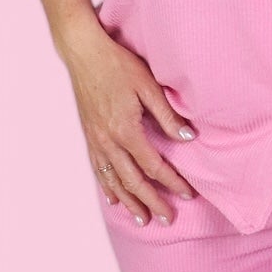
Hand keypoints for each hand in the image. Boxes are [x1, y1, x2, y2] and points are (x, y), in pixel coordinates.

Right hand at [55, 14, 198, 226]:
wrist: (82, 52)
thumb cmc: (118, 64)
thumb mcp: (148, 84)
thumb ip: (167, 113)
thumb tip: (188, 137)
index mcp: (126, 129)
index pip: (153, 165)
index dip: (172, 182)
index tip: (187, 194)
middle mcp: (108, 140)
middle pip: (133, 181)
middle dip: (151, 202)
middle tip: (167, 219)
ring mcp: (96, 140)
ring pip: (114, 180)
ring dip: (129, 202)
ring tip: (143, 219)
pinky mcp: (89, 136)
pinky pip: (98, 170)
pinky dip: (107, 187)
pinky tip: (114, 200)